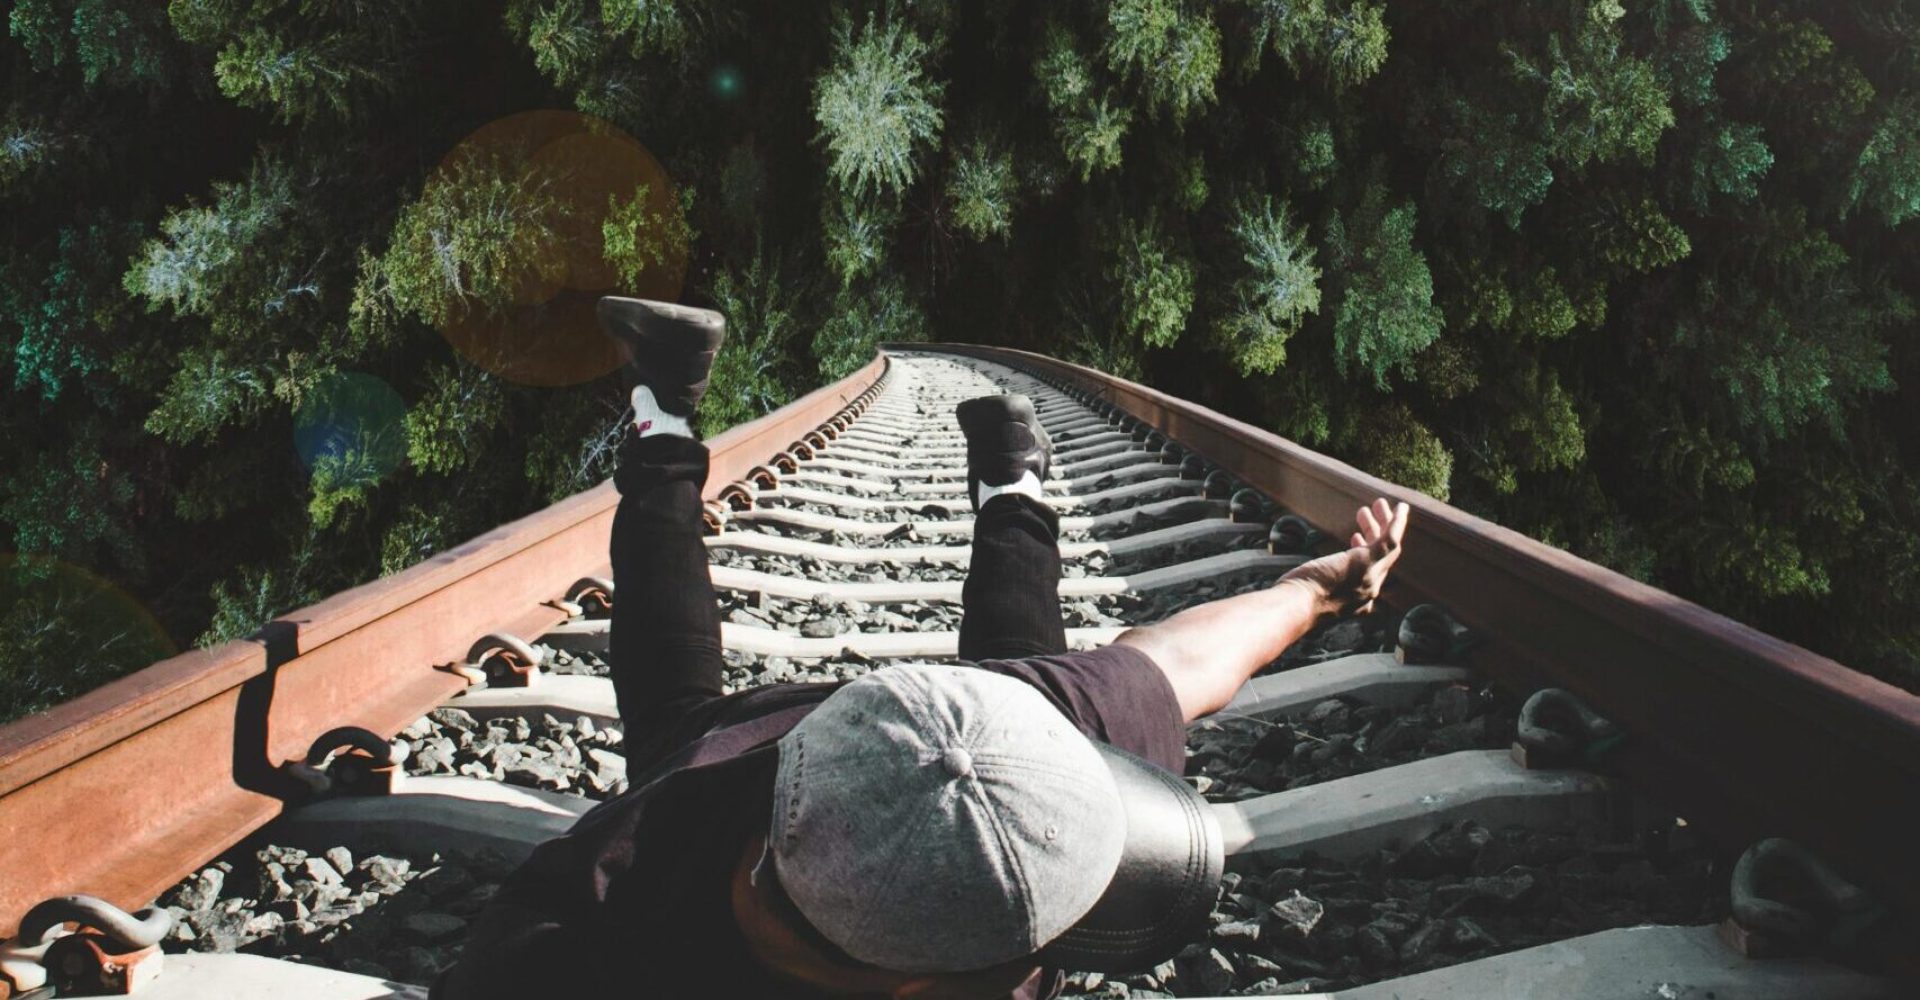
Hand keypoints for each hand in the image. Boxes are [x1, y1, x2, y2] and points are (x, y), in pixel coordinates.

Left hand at [1280, 498, 1409, 616]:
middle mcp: (1369, 591)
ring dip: (1385, 523)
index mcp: (1358, 602)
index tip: (1355, 537)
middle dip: (1377, 534)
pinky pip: (1391, 539)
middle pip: (1382, 558)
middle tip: (1367, 515)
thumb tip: (1302, 584)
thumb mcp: (1308, 596)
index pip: (1370, 574)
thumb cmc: (1293, 601)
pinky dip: (1398, 522)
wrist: (1297, 606)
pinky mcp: (1368, 562)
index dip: (1364, 551)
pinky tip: (1401, 507)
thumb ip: (1313, 589)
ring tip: (1377, 504)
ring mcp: (1371, 577)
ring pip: (1389, 546)